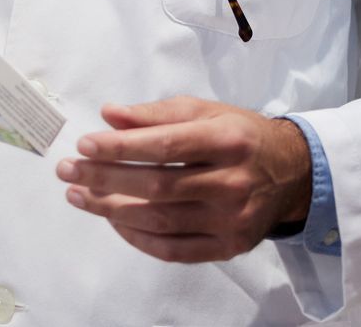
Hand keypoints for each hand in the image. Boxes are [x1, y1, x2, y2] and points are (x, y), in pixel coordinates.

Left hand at [59, 97, 312, 262]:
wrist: (291, 172)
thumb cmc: (242, 136)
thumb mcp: (208, 112)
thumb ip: (158, 114)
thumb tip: (110, 115)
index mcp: (230, 140)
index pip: (166, 145)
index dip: (122, 147)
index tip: (86, 144)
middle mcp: (233, 181)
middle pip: (158, 186)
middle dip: (106, 178)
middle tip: (69, 171)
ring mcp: (231, 219)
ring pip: (160, 221)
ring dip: (112, 210)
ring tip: (80, 195)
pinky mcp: (228, 247)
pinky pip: (172, 249)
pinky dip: (137, 237)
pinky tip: (113, 221)